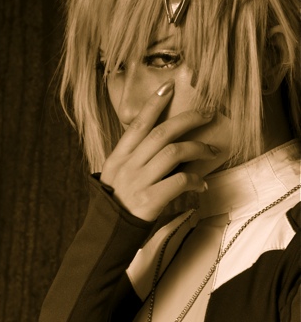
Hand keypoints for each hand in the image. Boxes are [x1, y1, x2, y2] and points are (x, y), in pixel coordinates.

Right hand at [100, 82, 219, 220]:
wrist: (108, 234)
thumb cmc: (118, 204)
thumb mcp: (117, 176)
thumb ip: (133, 158)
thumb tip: (162, 142)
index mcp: (118, 158)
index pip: (138, 124)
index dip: (154, 104)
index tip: (169, 87)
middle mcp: (127, 166)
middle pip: (162, 133)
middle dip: (189, 119)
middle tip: (207, 114)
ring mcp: (138, 183)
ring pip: (174, 153)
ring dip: (198, 148)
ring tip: (211, 151)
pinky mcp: (150, 200)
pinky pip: (179, 181)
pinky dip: (195, 180)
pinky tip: (202, 184)